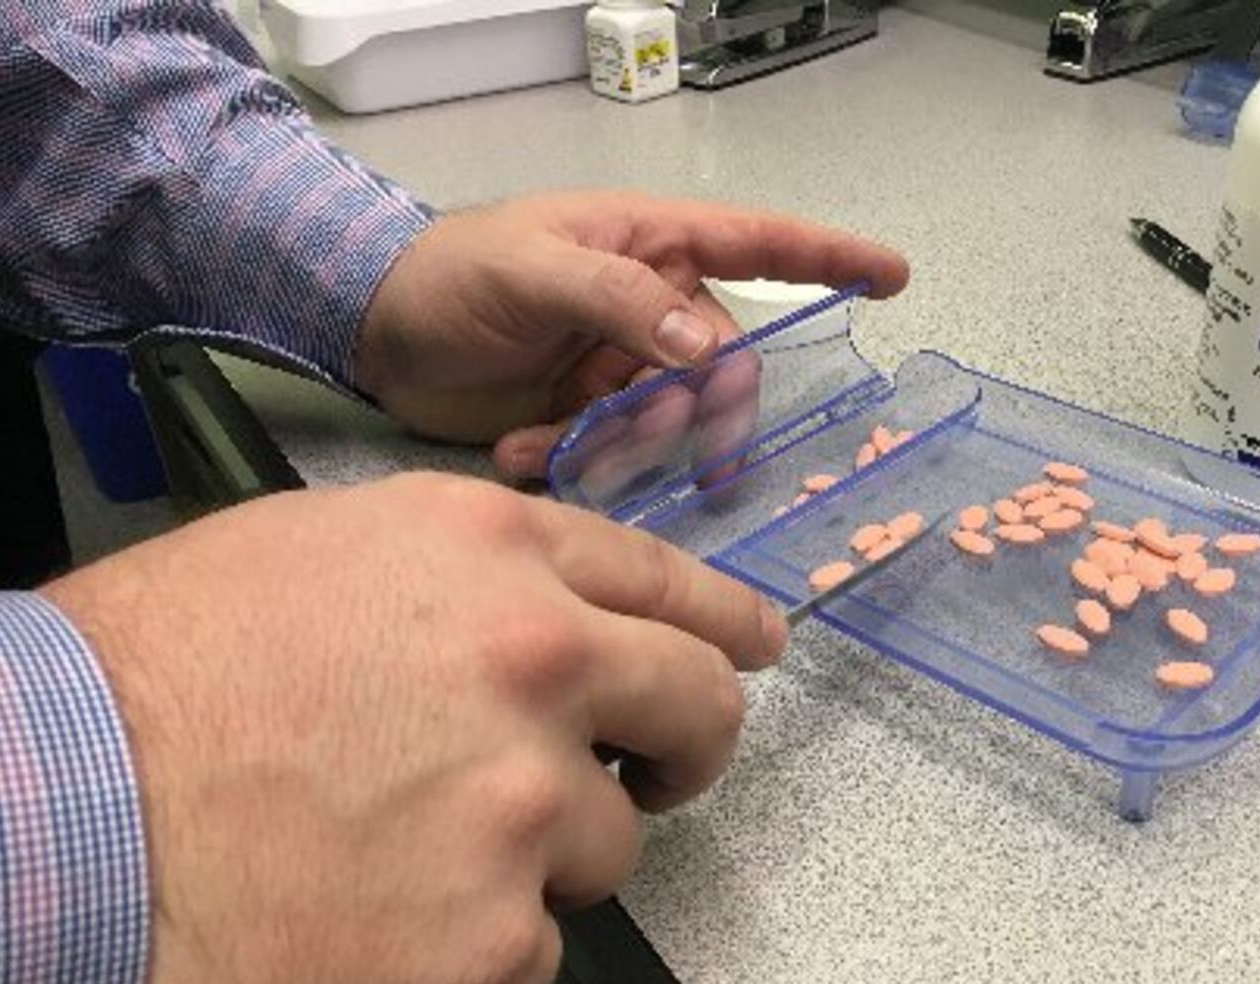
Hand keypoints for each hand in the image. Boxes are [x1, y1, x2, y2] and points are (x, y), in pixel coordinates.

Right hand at [42, 474, 786, 983]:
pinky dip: (477, 943)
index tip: (756, 646)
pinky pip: (535, 948)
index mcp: (496, 556)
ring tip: (411, 850)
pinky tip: (380, 918)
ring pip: (611, 845)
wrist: (61, 815)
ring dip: (540, 855)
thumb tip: (556, 620)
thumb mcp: (324, 554)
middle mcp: (538, 664)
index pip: (669, 584)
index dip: (723, 622)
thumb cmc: (161, 678)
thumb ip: (469, 582)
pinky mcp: (494, 941)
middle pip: (699, 707)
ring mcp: (526, 807)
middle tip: (654, 773)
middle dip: (688, 745)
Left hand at [352, 191, 908, 479]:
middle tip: (635, 437)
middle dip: (689, 414)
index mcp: (647, 245)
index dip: (828, 256)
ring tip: (555, 446)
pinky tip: (525, 452)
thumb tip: (700, 342)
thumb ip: (616, 298)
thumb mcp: (528, 268)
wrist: (368, 332)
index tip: (892, 276)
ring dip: (623, 447)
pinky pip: (619, 455)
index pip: (756, 243)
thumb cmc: (446, 274)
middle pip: (721, 369)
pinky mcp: (589, 418)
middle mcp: (648, 306)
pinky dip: (578, 464)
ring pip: (674, 425)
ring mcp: (621, 366)